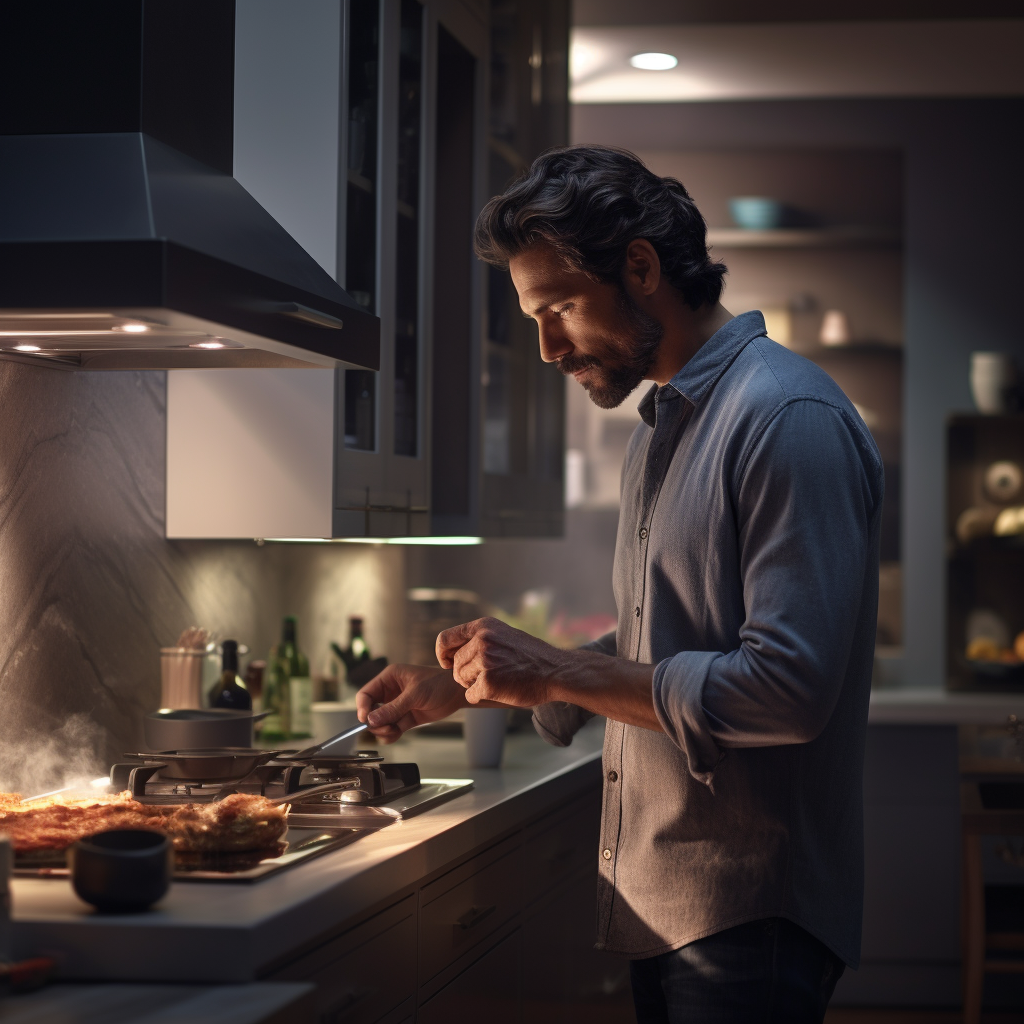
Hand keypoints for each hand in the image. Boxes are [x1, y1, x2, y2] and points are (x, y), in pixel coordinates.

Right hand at [356, 664, 466, 743]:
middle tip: (385, 728)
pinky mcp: (405, 718)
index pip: (366, 694)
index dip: (362, 707)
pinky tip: (396, 734)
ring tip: (394, 731)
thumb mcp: (415, 694)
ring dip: (383, 730)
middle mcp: (390, 692)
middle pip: (370, 710)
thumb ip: (393, 708)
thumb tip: (371, 720)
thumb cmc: (438, 684)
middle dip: (374, 722)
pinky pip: (391, 729)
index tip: (364, 720)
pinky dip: (391, 735)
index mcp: (389, 678)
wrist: (457, 693)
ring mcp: (397, 706)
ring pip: (380, 722)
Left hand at [435, 617, 569, 706]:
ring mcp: (485, 661)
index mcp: (484, 626)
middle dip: (465, 674)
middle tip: (487, 677)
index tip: (448, 662)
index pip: (445, 639)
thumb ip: (480, 639)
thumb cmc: (531, 656)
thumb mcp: (504, 635)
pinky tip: (500, 691)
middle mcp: (482, 640)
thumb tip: (454, 651)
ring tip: (497, 681)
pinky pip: (470, 695)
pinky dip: (481, 697)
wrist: (556, 671)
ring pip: (461, 679)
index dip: (442, 654)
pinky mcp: (488, 682)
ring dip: (474, 685)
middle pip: (454, 664)